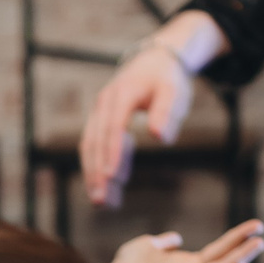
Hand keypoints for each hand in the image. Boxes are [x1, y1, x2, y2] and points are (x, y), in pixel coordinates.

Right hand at [80, 44, 197, 208]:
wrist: (154, 61)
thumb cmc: (167, 79)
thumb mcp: (173, 91)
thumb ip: (166, 112)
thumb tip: (159, 136)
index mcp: (121, 95)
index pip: (113, 128)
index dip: (112, 154)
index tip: (112, 178)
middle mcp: (104, 104)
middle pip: (96, 141)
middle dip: (96, 173)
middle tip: (101, 202)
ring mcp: (98, 112)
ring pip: (90, 146)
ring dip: (93, 174)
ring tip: (102, 201)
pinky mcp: (99, 121)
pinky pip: (94, 146)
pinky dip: (97, 166)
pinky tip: (107, 185)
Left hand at [99, 221, 263, 262]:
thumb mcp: (148, 245)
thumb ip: (165, 242)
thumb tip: (177, 238)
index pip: (218, 251)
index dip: (235, 238)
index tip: (252, 227)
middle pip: (226, 258)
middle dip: (244, 244)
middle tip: (261, 228)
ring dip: (243, 257)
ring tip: (260, 242)